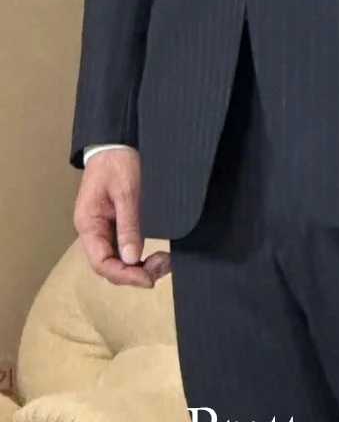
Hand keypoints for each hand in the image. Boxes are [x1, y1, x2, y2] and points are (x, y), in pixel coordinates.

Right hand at [74, 149, 169, 287]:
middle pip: (111, 266)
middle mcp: (94, 231)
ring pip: (120, 260)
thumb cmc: (119, 162)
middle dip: (136, 272)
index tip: (150, 279)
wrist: (118, 141)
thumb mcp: (126, 192)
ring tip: (165, 261)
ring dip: (141, 267)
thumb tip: (132, 258)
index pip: (102, 263)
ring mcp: (105, 229)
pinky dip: (141, 256)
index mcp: (89, 224)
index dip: (125, 276)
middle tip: (165, 264)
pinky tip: (158, 255)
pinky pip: (126, 248)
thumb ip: (128, 225)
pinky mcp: (117, 224)